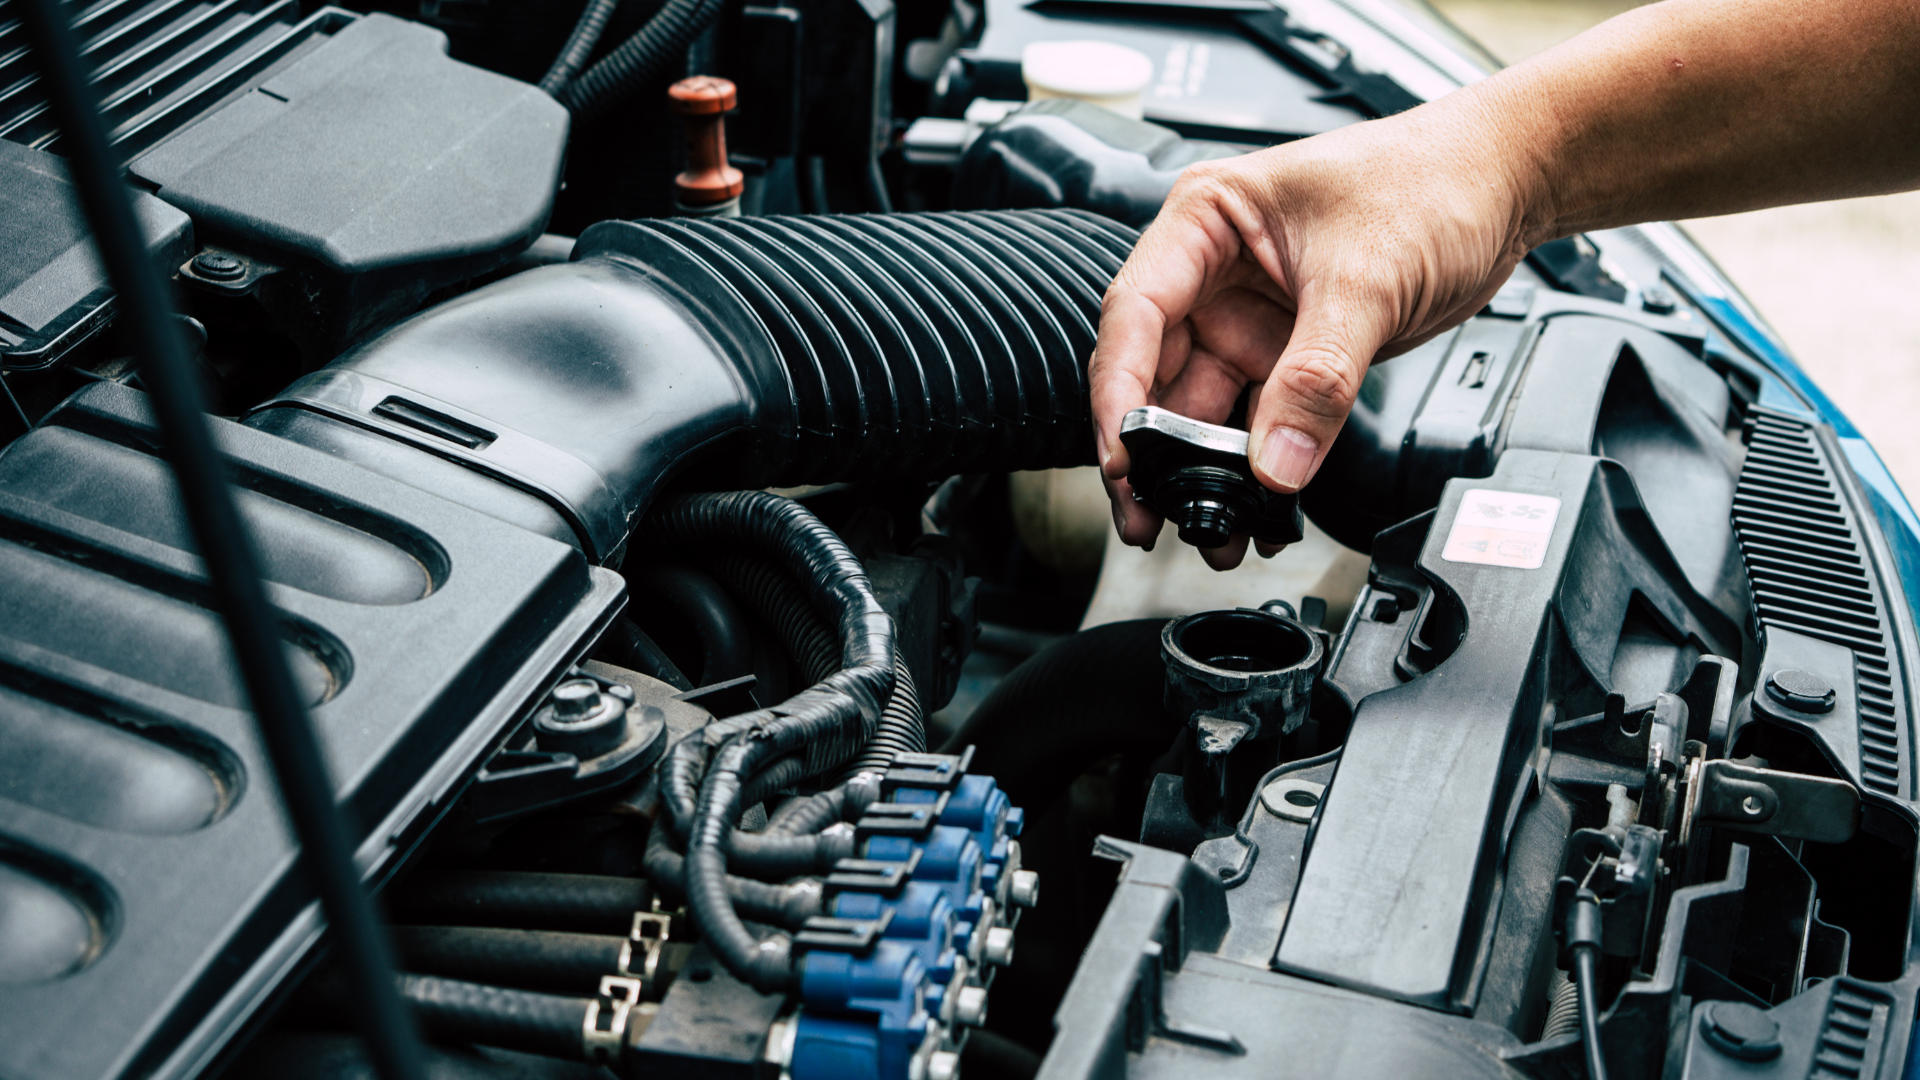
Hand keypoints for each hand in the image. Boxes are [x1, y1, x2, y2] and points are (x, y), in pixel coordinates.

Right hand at [1089, 98, 1534, 569]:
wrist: (1506, 185)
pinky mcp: (1288, 352)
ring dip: (1201, 472)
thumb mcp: (1368, 278)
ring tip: (1209, 527)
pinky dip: (1256, 467)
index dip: (1121, 390)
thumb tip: (1276, 461)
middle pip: (1156, 372)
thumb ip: (1317, 377)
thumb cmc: (1432, 179)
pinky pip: (1257, 420)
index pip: (1137, 312)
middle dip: (1151, 451)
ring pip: (1201, 408)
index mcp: (1207, 218)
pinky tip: (1259, 508)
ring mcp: (1249, 315)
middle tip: (1148, 514)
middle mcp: (1214, 270)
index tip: (1124, 454)